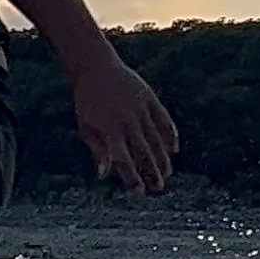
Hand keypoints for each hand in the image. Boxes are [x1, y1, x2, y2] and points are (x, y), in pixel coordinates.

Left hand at [72, 53, 177, 194]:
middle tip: (158, 188)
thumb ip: (97, 150)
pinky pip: (163, 119)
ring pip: (156, 138)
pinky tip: (174, 149)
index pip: (123, 159)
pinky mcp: (149, 98)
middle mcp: (127, 120)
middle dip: (152, 172)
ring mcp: (140, 108)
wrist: (95, 67)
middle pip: (143, 151)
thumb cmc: (87, 102)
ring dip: (162, 158)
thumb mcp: (86, 126)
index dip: (132, 176)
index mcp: (109, 129)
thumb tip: (103, 175)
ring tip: (168, 173)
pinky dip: (170, 134)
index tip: (139, 191)